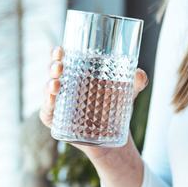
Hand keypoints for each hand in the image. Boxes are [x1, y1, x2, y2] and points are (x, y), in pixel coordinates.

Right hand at [38, 45, 147, 161]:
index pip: (62, 59)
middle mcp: (64, 86)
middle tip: (59, 66)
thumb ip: (136, 82)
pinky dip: (47, 107)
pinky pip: (47, 113)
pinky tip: (52, 102)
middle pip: (53, 73)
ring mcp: (59, 104)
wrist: (112, 137)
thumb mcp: (127, 92)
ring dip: (49, 87)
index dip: (57, 53)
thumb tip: (140, 74)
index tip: (60, 49)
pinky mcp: (57, 121)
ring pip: (48, 92)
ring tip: (56, 85)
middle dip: (53, 67)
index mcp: (76, 74)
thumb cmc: (114, 106)